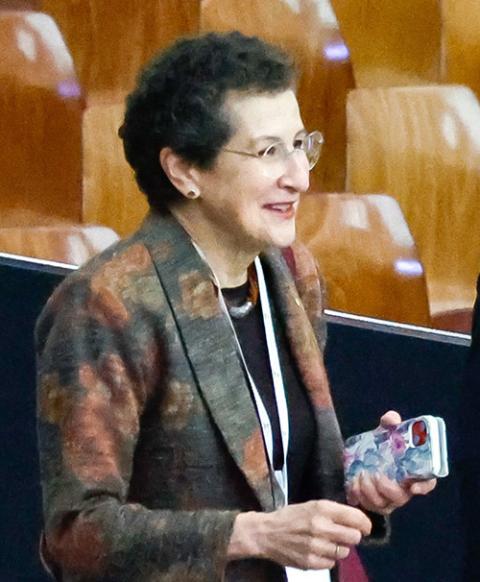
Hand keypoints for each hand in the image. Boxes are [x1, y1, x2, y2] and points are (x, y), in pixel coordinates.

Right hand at [228, 500, 371, 569]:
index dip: (365, 524)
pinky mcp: (311, 562)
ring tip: (328, 542)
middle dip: (353, 536)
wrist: (266, 533)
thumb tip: (358, 521)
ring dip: (340, 548)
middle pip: (354, 537)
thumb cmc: (291, 516)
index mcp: (321, 509)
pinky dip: (328, 558)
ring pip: (344, 552)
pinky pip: (332, 563)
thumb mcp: (311, 505)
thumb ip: (333, 512)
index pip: (355, 518)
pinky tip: (318, 551)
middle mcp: (320, 527)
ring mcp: (316, 546)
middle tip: (346, 535)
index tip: (366, 527)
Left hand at [347, 410, 436, 514]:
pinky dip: (358, 495)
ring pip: (382, 504)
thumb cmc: (384, 445)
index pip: (428, 483)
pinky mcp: (372, 502)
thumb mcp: (387, 432)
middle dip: (387, 489)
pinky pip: (366, 504)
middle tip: (376, 474)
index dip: (424, 487)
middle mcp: (403, 490)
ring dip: (369, 492)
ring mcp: (387, 499)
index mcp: (414, 473)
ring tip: (361, 475)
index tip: (414, 487)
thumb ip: (390, 423)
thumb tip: (391, 419)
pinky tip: (353, 483)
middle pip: (400, 497)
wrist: (365, 454)